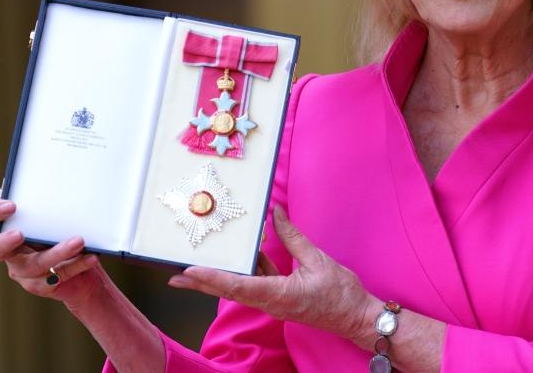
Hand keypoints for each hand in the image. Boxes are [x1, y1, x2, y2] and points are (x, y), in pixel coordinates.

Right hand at [0, 198, 102, 307]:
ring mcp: (23, 272)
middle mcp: (9, 252)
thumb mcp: (54, 214)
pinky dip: (76, 265)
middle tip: (19, 234)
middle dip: (3, 242)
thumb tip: (42, 179)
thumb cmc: (62, 231)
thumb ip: (43, 200)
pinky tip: (91, 256)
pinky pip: (57, 276)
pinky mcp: (41, 285)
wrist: (82, 264)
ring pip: (34, 265)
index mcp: (6, 228)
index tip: (11, 206)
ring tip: (79, 240)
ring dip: (57, 252)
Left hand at [167, 204, 377, 340]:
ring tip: (194, 270)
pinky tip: (241, 256)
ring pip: (239, 288)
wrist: (356, 317)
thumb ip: (293, 237)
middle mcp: (270, 302)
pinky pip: (256, 284)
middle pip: (229, 291)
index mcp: (278, 294)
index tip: (190, 272)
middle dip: (201, 284)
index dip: (212, 278)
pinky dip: (245, 271)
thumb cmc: (341, 294)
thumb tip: (276, 214)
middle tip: (175, 278)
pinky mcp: (280, 298)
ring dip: (217, 279)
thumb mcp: (317, 260)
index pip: (239, 286)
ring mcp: (274, 301)